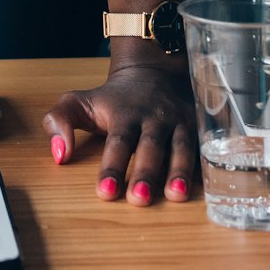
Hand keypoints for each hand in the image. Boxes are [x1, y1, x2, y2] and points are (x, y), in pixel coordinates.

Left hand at [43, 52, 196, 206]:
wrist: (153, 70)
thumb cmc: (112, 98)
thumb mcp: (79, 101)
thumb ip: (60, 122)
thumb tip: (58, 155)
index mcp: (124, 114)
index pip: (117, 143)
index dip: (111, 168)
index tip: (104, 193)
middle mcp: (153, 118)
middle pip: (150, 147)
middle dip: (145, 174)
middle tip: (138, 200)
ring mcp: (178, 122)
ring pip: (181, 147)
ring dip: (179, 172)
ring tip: (176, 196)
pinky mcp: (198, 127)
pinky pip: (204, 147)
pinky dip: (206, 167)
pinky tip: (210, 187)